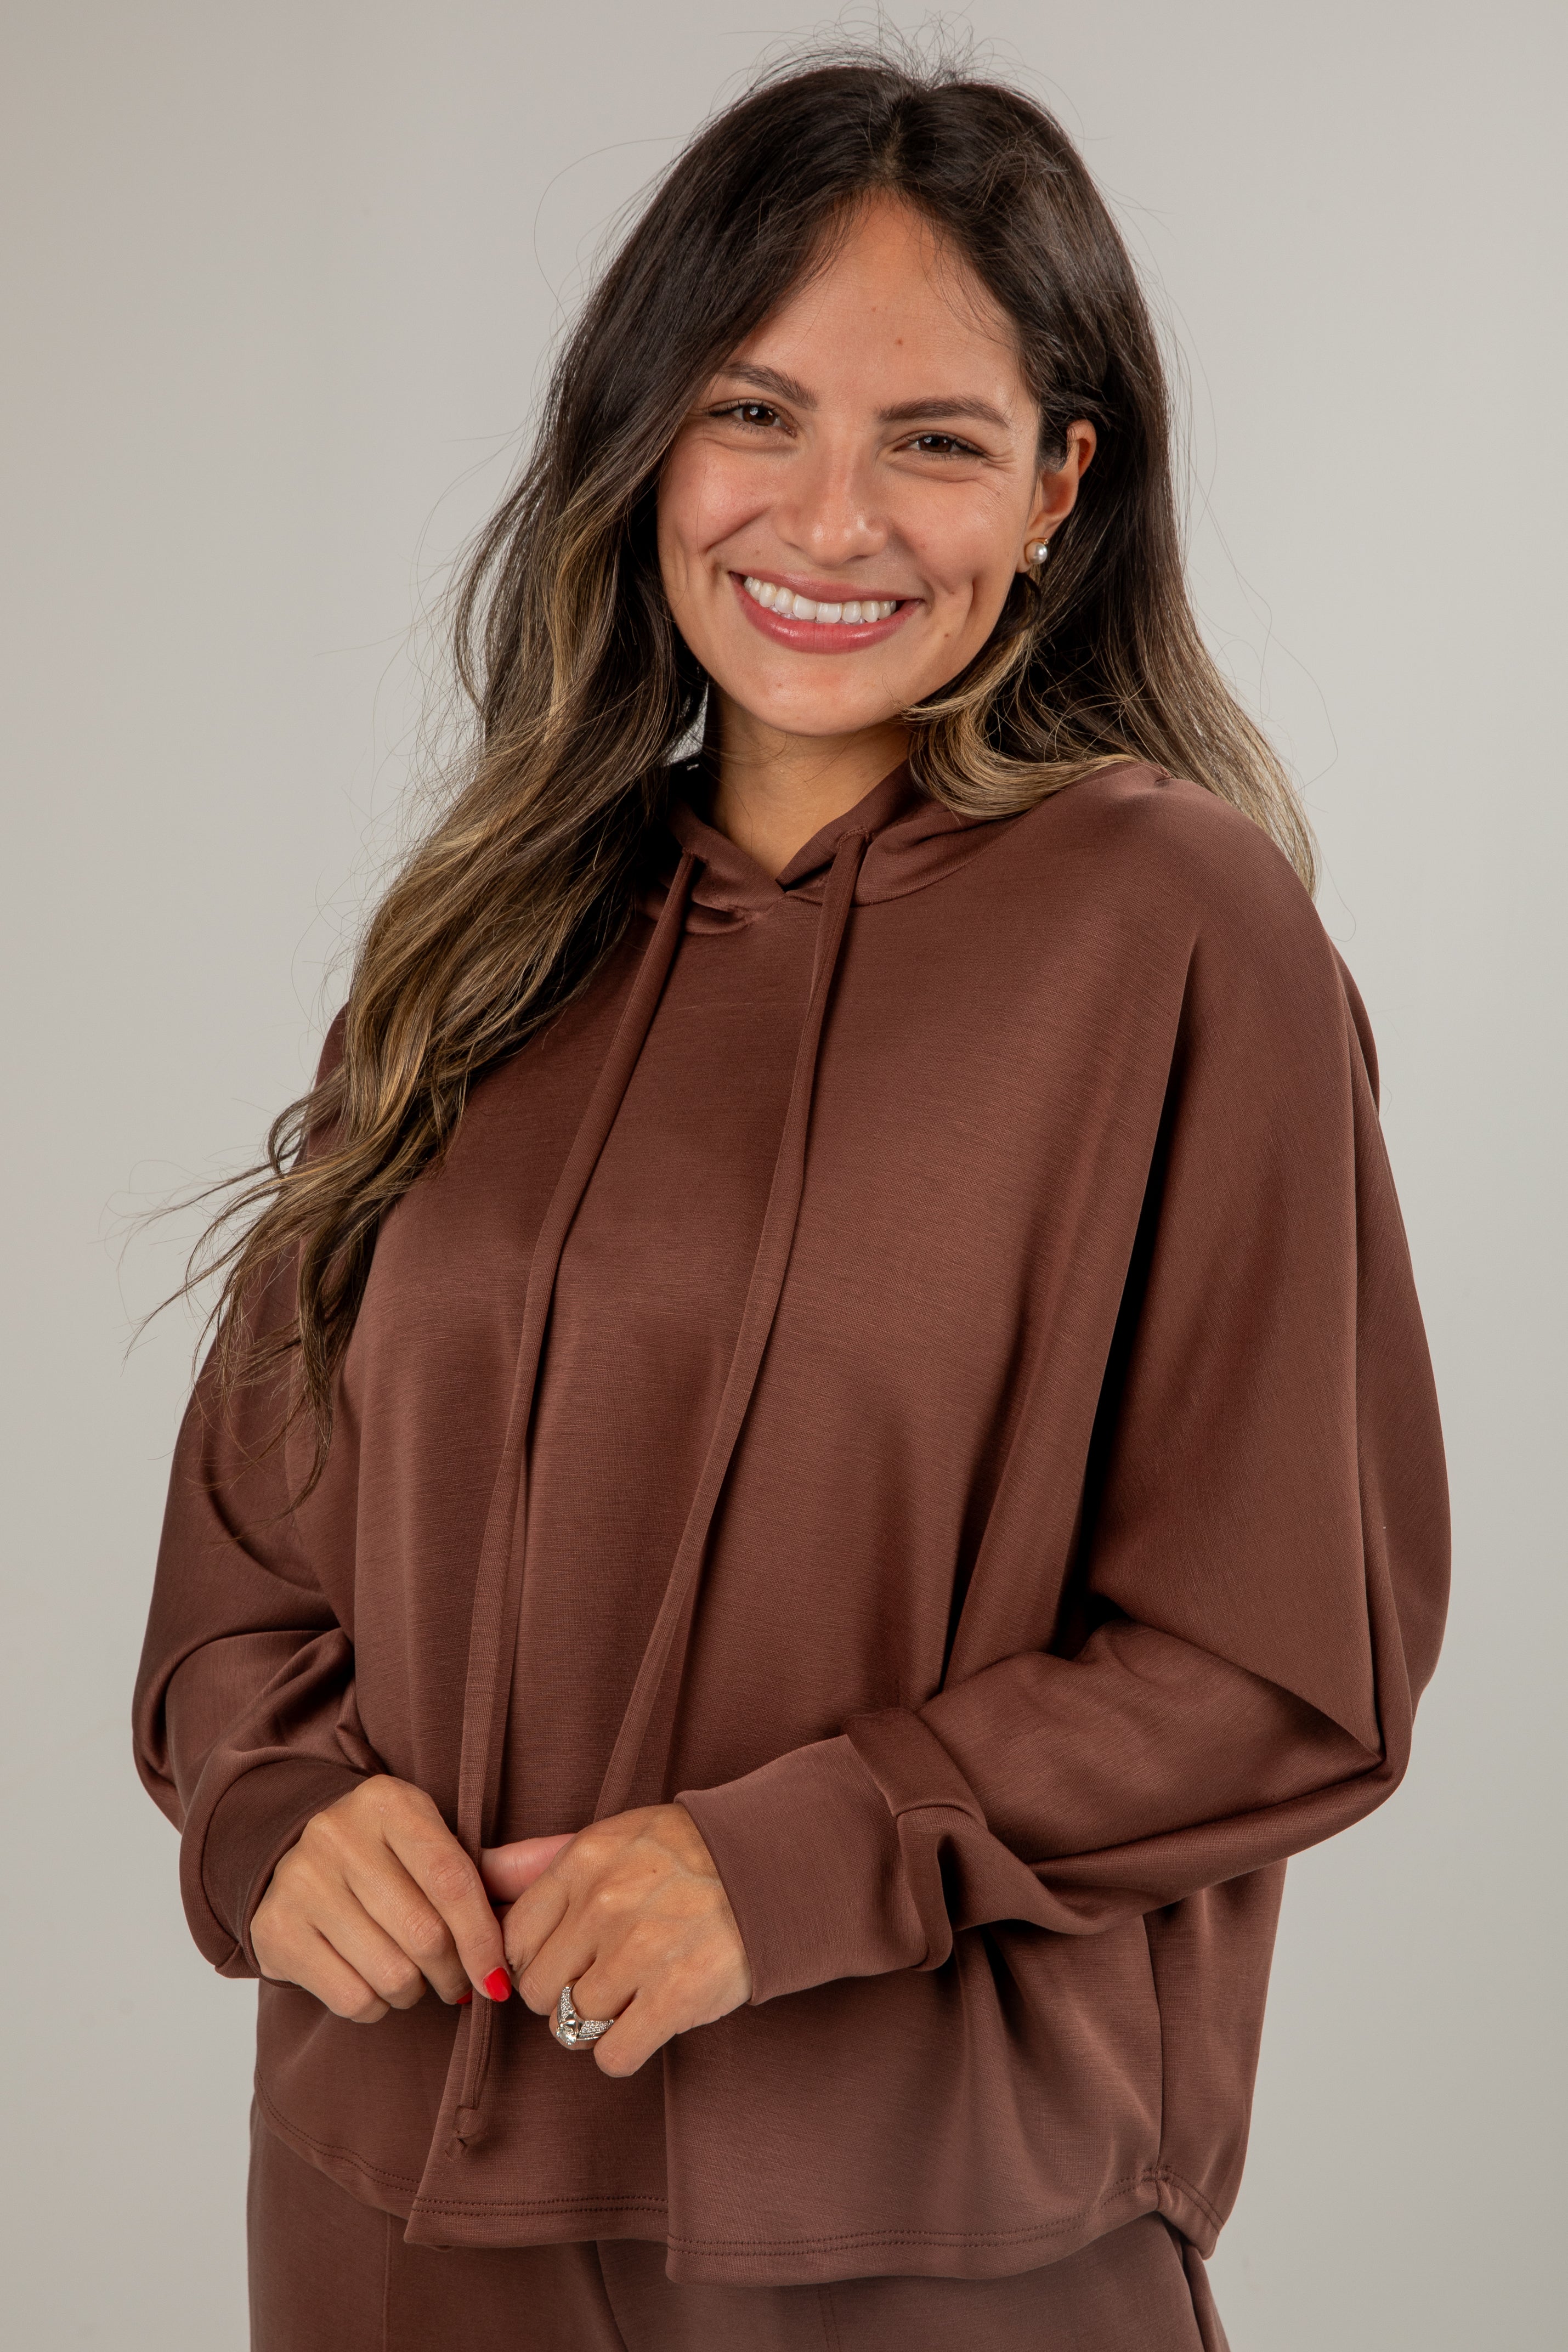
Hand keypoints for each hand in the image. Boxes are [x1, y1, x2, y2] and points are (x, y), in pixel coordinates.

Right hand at [252, 1775, 507, 2022]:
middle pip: (425, 1934)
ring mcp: (300, 1881)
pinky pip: (351, 1996)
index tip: (499, 1978)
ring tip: (414, 1977)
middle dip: (453, 1972)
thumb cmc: (382, 1854)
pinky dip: (376, 2005)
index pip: (453, 1880)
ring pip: (391, 1972)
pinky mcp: (275, 1929)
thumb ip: (483, 1870)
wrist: (287, 1851)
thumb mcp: (428, 1841)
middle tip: (457, 1981)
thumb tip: (544, 1897)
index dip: (483, 1937)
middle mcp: (337, 1835)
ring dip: (415, 1991)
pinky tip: (374, 1982)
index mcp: (388, 1803)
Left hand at [483, 1804, 751, 2076]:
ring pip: (570, 2024)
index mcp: (583, 1861)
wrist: (773, 1867)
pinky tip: (648, 2020)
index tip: (564, 1958)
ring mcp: (640, 1951)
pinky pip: (613, 2055)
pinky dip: (624, 2050)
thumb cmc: (684, 1855)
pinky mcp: (677, 1996)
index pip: (513, 1939)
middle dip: (561, 1993)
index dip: (535, 1958)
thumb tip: (475, 1873)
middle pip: (536, 1989)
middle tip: (603, 1976)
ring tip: (632, 1993)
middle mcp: (605, 1904)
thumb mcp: (611, 1839)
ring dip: (596, 2021)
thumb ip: (538, 1862)